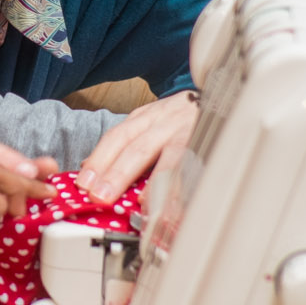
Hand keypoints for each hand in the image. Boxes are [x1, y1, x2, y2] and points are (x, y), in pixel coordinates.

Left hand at [75, 90, 199, 203]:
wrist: (221, 94)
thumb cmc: (181, 116)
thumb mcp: (149, 122)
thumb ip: (123, 143)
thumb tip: (89, 168)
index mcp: (146, 118)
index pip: (117, 137)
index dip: (99, 160)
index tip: (84, 183)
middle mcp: (166, 124)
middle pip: (138, 149)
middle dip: (118, 175)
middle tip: (102, 197)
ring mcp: (190, 135)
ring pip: (169, 160)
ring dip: (154, 187)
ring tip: (142, 210)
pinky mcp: (210, 147)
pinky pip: (196, 171)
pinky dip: (186, 191)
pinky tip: (178, 208)